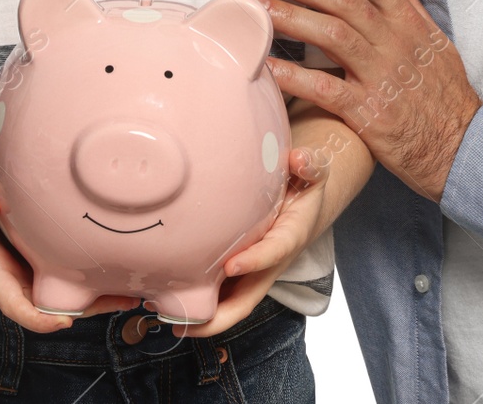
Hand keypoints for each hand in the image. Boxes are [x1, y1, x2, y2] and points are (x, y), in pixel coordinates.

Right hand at [0, 164, 142, 331]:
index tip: (63, 322)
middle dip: (84, 309)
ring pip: (64, 291)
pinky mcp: (43, 252)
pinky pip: (68, 270)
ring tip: (134, 290)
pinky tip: (119, 264)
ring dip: (96, 295)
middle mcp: (14, 273)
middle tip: (122, 303)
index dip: (37, 317)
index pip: (13, 303)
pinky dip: (92, 273)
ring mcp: (30, 265)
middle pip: (49, 304)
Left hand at [163, 143, 332, 337]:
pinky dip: (198, 301)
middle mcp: (269, 263)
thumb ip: (311, 164)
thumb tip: (298, 159)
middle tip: (188, 323)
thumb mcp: (314, 173)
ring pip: (229, 302)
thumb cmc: (304, 188)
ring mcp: (252, 271)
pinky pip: (219, 291)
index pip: (275, 252)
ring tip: (169, 320)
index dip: (255, 261)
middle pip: (248, 298)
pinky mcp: (239, 271)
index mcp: (289, 237)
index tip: (232, 266)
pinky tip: (168, 300)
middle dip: (220, 317)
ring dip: (204, 316)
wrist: (306, 205)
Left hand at [246, 0, 482, 202]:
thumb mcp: (432, 42)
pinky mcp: (370, 112)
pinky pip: (326, 89)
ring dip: (289, 17)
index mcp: (408, 20)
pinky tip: (266, 66)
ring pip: (331, 34)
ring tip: (253, 6)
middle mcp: (394, 40)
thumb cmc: (443, 94)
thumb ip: (403, 10)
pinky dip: (295, 76)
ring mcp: (381, 74)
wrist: (464, 146)